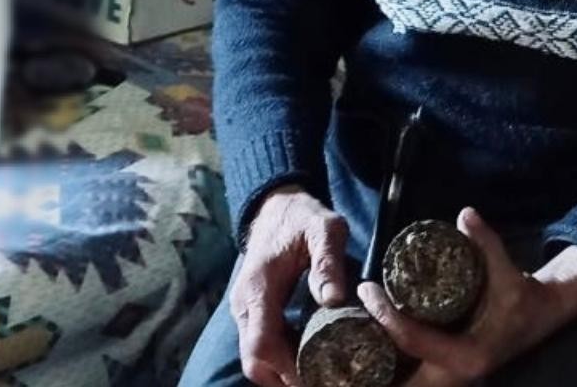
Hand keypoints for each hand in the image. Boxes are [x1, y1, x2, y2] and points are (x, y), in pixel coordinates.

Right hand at [232, 185, 350, 386]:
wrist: (276, 207)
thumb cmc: (302, 217)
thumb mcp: (325, 229)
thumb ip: (328, 261)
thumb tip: (332, 299)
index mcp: (259, 289)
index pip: (263, 345)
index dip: (288, 369)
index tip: (317, 378)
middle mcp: (244, 306)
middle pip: (254, 363)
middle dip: (285, 379)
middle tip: (323, 382)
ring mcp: (244, 311)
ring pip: (254, 359)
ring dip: (282, 373)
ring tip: (319, 375)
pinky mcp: (252, 313)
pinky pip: (260, 347)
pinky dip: (280, 361)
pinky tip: (309, 360)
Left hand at [360, 207, 576, 386]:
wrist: (542, 315)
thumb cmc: (522, 295)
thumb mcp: (507, 270)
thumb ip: (486, 242)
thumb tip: (466, 214)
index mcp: (470, 355)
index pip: (414, 340)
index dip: (386, 316)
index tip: (366, 290)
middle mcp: (457, 375)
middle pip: (401, 382)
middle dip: (371, 361)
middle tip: (347, 326)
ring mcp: (450, 378)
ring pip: (404, 384)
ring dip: (377, 369)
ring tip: (349, 339)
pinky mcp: (445, 373)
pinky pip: (410, 378)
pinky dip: (389, 369)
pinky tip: (368, 348)